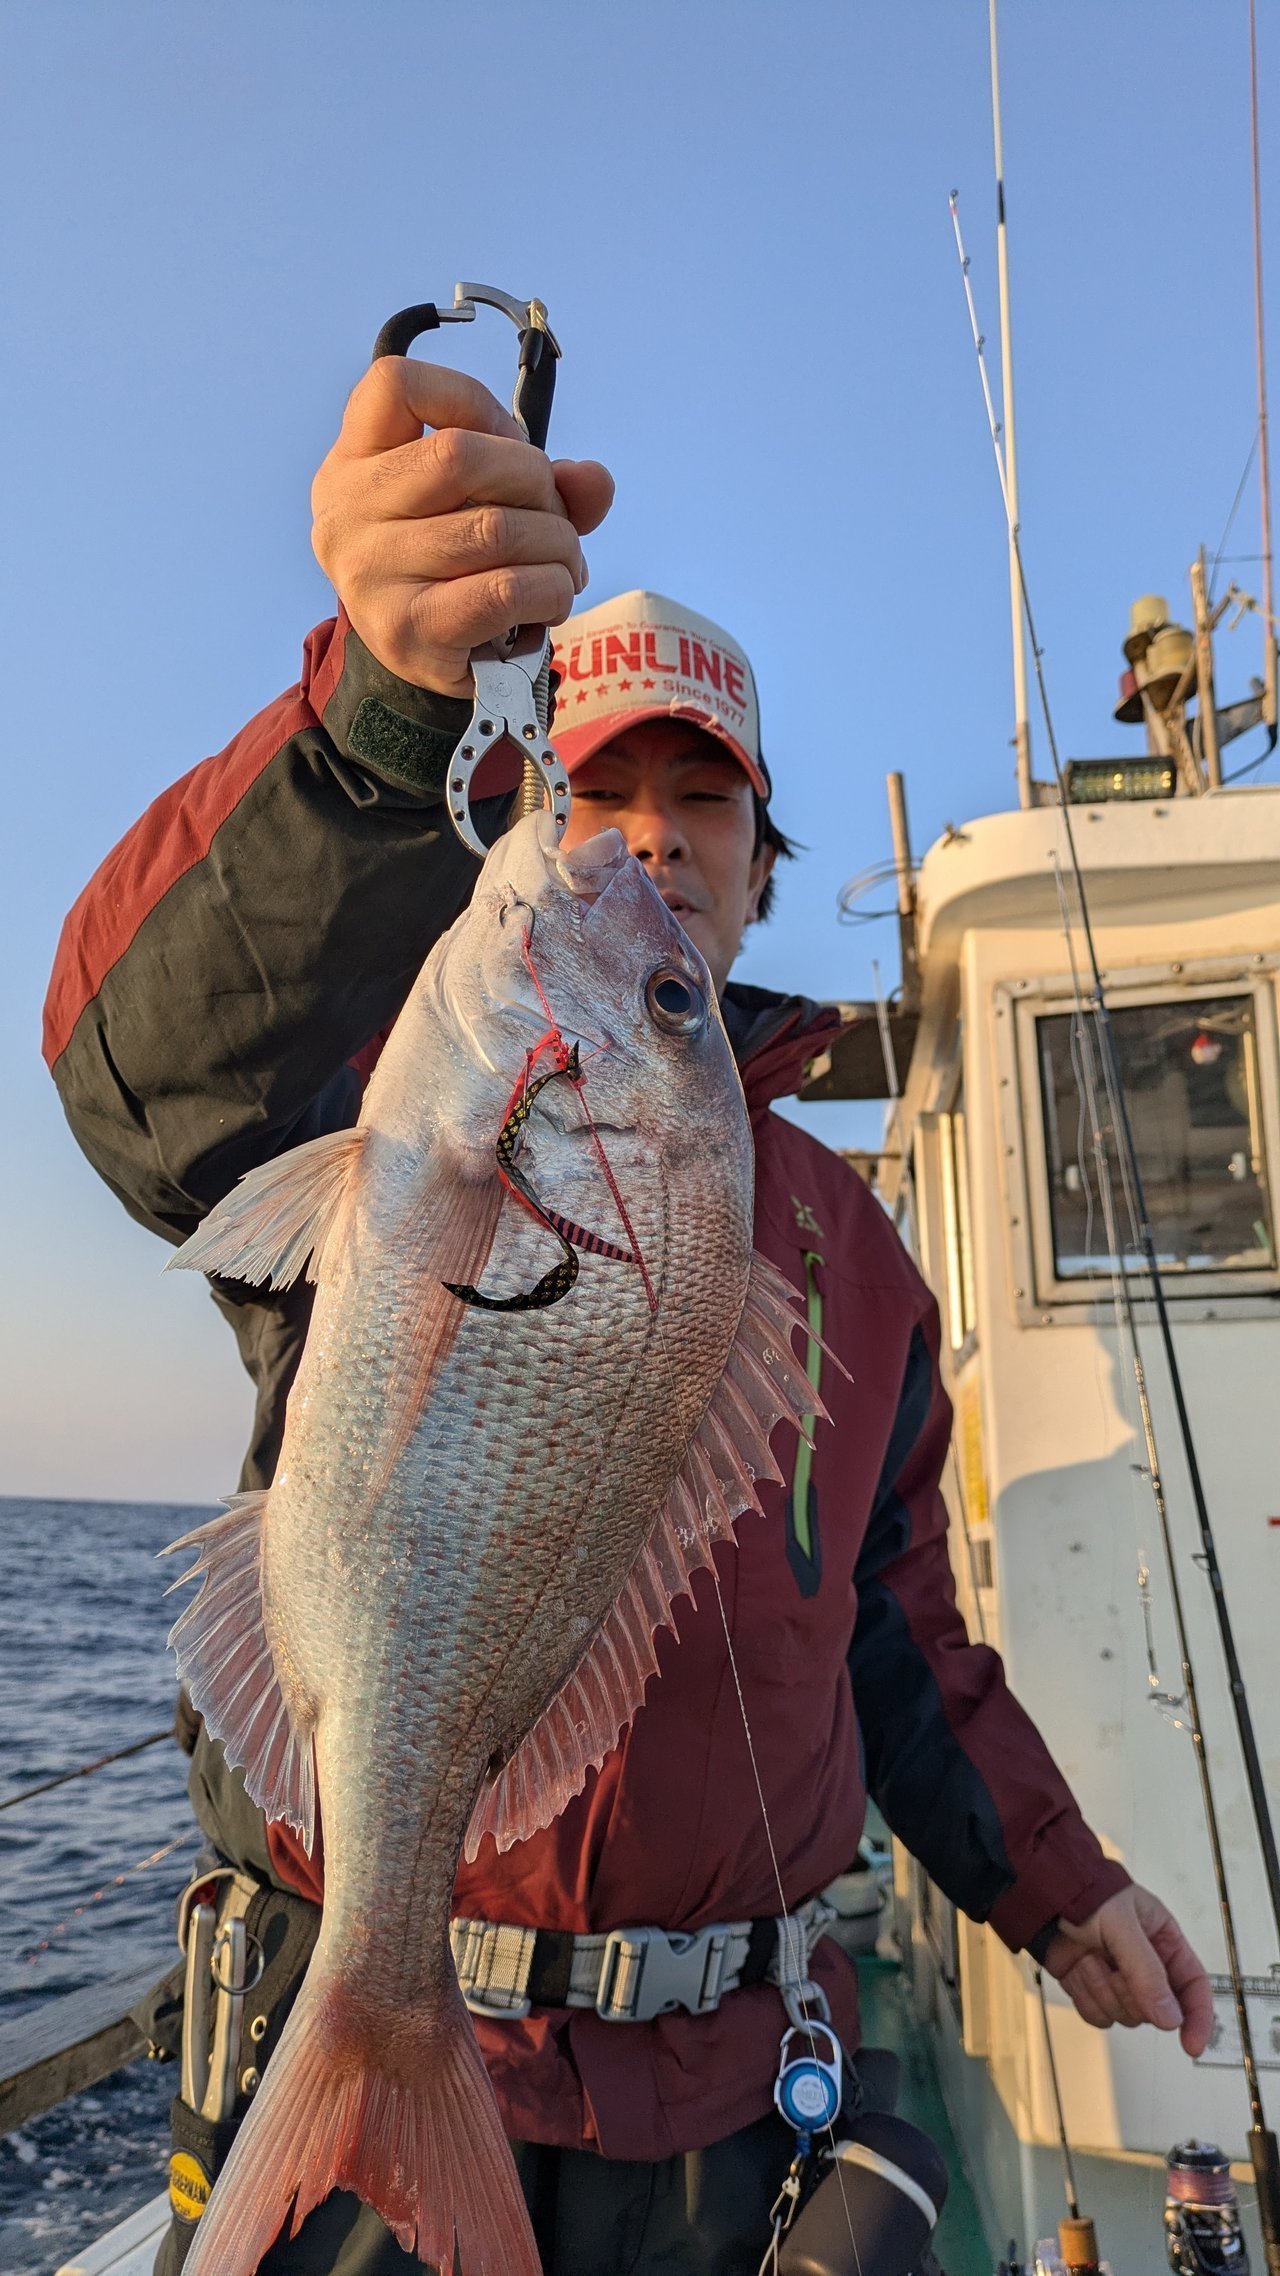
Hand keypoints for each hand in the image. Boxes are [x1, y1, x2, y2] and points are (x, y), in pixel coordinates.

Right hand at [311, 359, 613, 696]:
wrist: (420, 661)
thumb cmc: (453, 566)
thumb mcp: (487, 502)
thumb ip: (544, 478)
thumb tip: (592, 480)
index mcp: (354, 460)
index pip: (396, 385)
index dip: (472, 400)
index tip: (505, 441)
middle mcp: (347, 511)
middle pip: (460, 455)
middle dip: (535, 481)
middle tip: (554, 519)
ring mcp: (371, 573)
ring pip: (495, 528)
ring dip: (557, 545)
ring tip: (563, 565)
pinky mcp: (408, 630)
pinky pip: (505, 589)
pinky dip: (551, 589)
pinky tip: (552, 597)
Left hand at [1040, 1884, 1213, 2056]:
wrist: (1041, 1899)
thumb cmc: (1084, 1894)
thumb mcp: (1122, 1925)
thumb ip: (1148, 1972)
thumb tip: (1171, 2019)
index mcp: (1164, 1941)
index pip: (1194, 1986)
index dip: (1198, 2018)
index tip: (1191, 2044)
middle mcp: (1147, 1965)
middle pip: (1156, 2010)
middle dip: (1129, 1992)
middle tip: (1110, 1963)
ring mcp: (1120, 1981)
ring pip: (1126, 2017)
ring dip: (1102, 1990)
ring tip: (1089, 1957)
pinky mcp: (1095, 1992)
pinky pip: (1100, 2018)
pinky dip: (1084, 1997)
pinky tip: (1077, 1969)